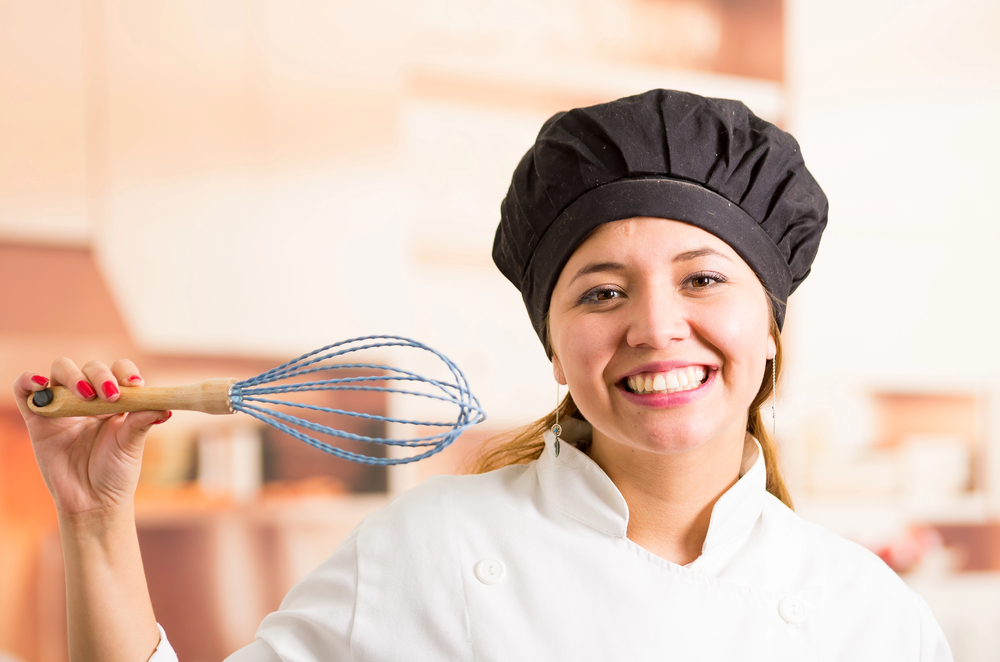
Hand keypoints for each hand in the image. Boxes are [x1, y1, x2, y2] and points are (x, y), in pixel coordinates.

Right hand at [13, 358, 169, 517]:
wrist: (92, 502)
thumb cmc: (115, 473)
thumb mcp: (131, 446)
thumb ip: (141, 422)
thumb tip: (165, 407)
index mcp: (115, 401)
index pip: (118, 371)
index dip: (125, 372)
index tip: (135, 385)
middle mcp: (88, 400)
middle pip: (90, 368)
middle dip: (101, 375)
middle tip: (111, 396)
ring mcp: (62, 407)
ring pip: (60, 370)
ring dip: (72, 376)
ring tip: (85, 396)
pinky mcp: (38, 420)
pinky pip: (23, 392)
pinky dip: (27, 381)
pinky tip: (40, 385)